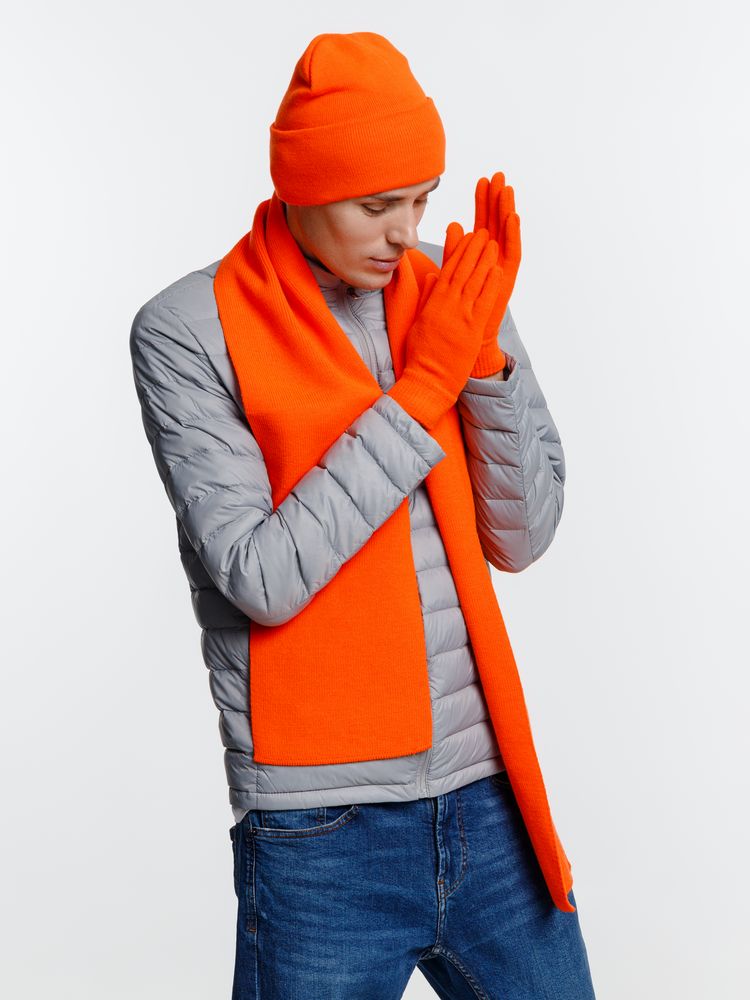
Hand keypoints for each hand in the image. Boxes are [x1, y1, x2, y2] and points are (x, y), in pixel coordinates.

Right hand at [388, 229, 502, 429]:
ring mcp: (461, 317)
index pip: (448, 270)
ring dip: (484, 261)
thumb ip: (428, 298)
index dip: (459, 251)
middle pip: (462, 271)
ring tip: (493, 244)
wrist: (428, 379)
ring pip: (474, 282)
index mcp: (434, 303)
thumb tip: (433, 277)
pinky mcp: (472, 330)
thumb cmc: (421, 354)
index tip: (466, 236)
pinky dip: (490, 285)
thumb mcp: (420, 321)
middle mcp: (447, 306)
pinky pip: (483, 303)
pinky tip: (497, 271)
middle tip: (483, 233)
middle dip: (473, 250)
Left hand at [442, 172, 521, 376]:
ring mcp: (501, 269)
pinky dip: (513, 235)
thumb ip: (450, 256)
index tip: (481, 181)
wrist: (465, 343)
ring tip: (507, 188)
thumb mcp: (448, 281)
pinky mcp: (506, 279)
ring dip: (506, 211)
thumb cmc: (455, 317)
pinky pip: (511, 254)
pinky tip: (513, 216)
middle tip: (498, 175)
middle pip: (496, 224)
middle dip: (496, 200)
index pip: (480, 224)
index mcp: (477, 260)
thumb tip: (450, 230)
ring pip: (505, 235)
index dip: (481, 204)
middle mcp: (492, 261)